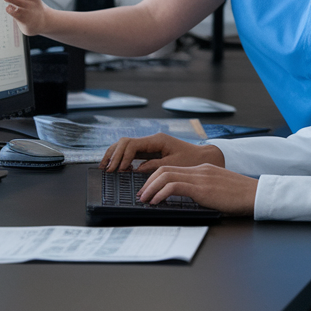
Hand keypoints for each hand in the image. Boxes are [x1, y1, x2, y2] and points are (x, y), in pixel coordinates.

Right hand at [101, 132, 223, 173]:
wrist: (204, 157)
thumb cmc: (192, 160)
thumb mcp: (174, 165)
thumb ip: (154, 166)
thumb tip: (137, 169)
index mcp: (157, 140)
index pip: (132, 144)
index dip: (122, 157)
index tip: (118, 170)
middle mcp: (152, 139)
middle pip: (125, 142)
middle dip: (113, 155)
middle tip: (106, 170)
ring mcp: (150, 144)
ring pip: (126, 146)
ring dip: (115, 155)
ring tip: (106, 167)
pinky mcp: (151, 151)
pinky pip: (133, 152)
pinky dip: (123, 158)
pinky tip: (119, 168)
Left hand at [137, 164, 257, 215]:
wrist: (256, 195)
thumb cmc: (241, 197)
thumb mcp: (219, 190)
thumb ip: (204, 190)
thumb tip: (189, 200)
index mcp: (202, 169)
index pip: (172, 167)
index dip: (156, 177)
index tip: (148, 189)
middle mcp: (199, 170)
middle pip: (164, 169)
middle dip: (148, 181)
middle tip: (141, 194)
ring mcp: (201, 178)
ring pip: (166, 175)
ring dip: (151, 188)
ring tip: (144, 199)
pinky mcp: (203, 188)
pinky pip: (175, 186)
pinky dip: (161, 193)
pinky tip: (156, 201)